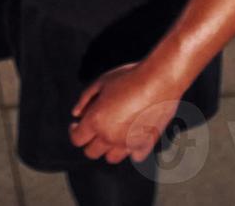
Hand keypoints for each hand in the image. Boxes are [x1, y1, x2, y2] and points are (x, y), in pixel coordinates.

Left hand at [69, 62, 183, 164]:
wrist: (160, 80)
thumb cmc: (130, 78)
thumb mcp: (101, 82)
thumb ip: (85, 99)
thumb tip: (76, 113)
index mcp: (96, 121)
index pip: (77, 139)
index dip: (74, 131)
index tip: (77, 124)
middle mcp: (110, 137)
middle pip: (91, 152)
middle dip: (89, 141)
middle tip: (94, 128)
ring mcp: (128, 143)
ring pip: (111, 157)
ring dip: (108, 148)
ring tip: (113, 132)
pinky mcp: (146, 144)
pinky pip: (134, 155)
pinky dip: (130, 148)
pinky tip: (131, 134)